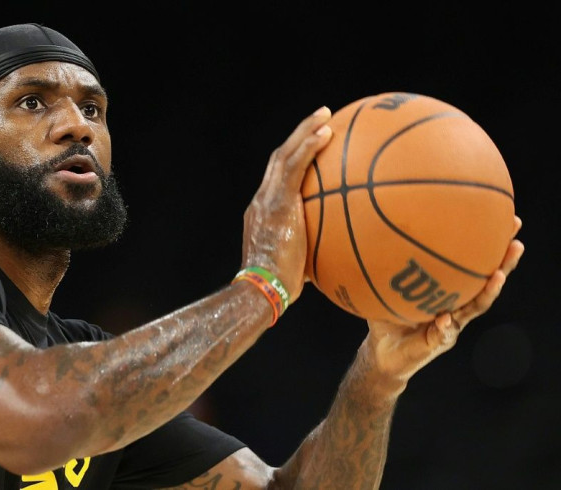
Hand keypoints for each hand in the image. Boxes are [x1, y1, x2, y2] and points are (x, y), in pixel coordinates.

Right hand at [240, 107, 332, 302]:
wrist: (262, 290)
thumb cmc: (281, 288)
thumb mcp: (300, 265)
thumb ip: (314, 251)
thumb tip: (341, 256)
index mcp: (264, 212)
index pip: (278, 178)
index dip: (294, 158)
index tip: (313, 146)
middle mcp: (261, 199)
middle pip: (279, 158)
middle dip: (299, 135)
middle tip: (322, 119)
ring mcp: (268, 199)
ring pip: (284, 154)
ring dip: (305, 131)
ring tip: (326, 115)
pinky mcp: (277, 203)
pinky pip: (294, 167)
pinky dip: (309, 147)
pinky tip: (326, 133)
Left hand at [363, 216, 524, 386]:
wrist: (382, 353)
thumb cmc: (387, 316)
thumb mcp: (386, 287)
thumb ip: (388, 268)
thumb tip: (378, 233)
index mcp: (449, 292)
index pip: (473, 266)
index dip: (490, 246)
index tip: (506, 222)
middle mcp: (457, 307)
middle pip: (487, 283)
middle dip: (504, 263)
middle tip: (516, 242)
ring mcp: (450, 325)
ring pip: (475, 307)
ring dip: (489, 291)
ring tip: (498, 275)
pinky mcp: (437, 343)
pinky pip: (443, 333)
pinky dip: (444, 326)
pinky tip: (445, 318)